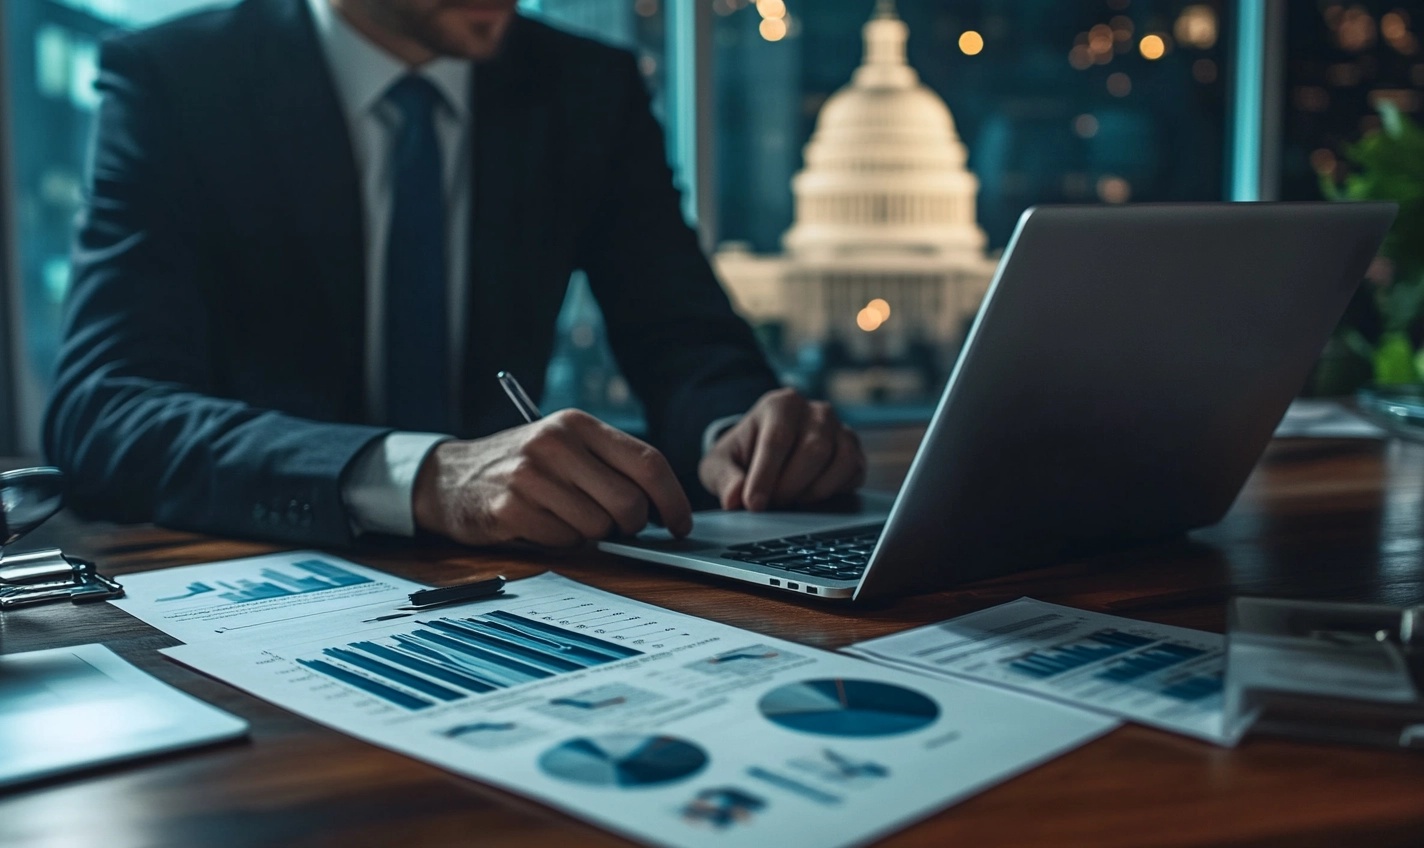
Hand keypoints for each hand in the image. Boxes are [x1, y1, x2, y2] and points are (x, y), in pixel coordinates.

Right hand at [412, 409, 692, 546]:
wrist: (448, 477)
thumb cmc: (522, 466)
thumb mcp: (565, 448)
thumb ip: (611, 466)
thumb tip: (664, 508)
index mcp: (577, 424)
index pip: (648, 462)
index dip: (674, 499)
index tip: (681, 524)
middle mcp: (555, 443)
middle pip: (630, 502)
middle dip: (632, 525)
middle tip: (617, 527)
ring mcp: (529, 474)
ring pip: (598, 527)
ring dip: (591, 534)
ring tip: (566, 518)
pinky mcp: (508, 507)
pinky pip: (563, 541)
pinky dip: (561, 542)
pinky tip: (541, 525)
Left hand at [699, 387, 865, 510]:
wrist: (765, 452)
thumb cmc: (743, 456)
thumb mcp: (720, 464)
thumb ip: (724, 478)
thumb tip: (734, 498)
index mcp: (781, 404)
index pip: (777, 439)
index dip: (765, 476)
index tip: (754, 504)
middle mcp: (816, 411)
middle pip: (812, 450)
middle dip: (789, 485)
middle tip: (772, 503)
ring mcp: (840, 430)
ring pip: (838, 460)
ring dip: (812, 490)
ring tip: (790, 499)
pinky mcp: (854, 451)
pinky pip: (853, 472)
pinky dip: (832, 491)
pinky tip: (810, 496)